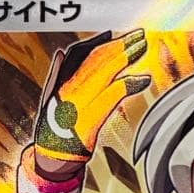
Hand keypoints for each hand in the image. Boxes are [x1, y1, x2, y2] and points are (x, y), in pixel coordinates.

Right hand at [33, 30, 148, 175]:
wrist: (52, 158)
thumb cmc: (53, 128)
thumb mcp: (49, 99)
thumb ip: (56, 75)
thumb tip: (60, 52)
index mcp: (58, 82)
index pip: (79, 53)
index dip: (99, 42)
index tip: (113, 35)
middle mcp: (68, 89)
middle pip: (96, 58)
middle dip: (119, 45)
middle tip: (138, 35)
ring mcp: (79, 103)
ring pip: (105, 71)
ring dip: (126, 57)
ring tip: (142, 47)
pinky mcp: (91, 119)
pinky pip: (113, 95)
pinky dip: (129, 85)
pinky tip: (144, 79)